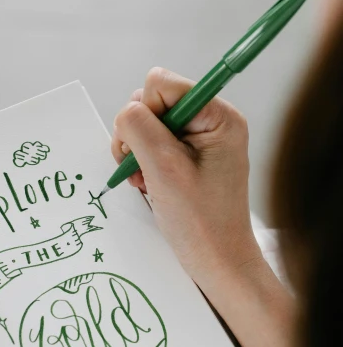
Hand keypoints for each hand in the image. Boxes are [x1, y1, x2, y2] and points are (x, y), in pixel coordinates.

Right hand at [112, 68, 298, 346]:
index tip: (151, 150)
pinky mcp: (188, 154)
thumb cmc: (200, 223)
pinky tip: (149, 184)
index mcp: (218, 116)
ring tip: (147, 181)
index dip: (146, 114)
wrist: (217, 262)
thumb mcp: (163, 169)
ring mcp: (199, 138)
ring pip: (146, 122)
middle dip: (137, 135)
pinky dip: (142, 162)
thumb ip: (140, 128)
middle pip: (151, 101)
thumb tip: (127, 109)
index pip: (162, 84)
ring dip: (136, 151)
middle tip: (144, 169)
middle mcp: (211, 120)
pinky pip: (151, 142)